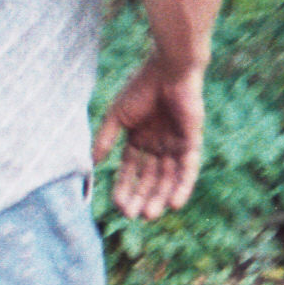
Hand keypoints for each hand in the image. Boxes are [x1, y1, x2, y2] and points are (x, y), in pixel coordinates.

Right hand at [93, 54, 205, 220]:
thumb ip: (105, 139)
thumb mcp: (117, 116)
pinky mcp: (191, 141)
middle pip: (150, 179)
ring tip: (149, 214)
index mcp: (139, 139)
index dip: (124, 187)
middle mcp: (158, 145)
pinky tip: (174, 204)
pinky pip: (188, 169)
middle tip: (132, 215)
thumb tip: (91, 163)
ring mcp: (175, 144)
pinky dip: (183, 186)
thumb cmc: (140, 87)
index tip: (117, 206)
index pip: (131, 170)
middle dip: (141, 197)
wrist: (168, 69)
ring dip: (160, 197)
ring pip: (169, 178)